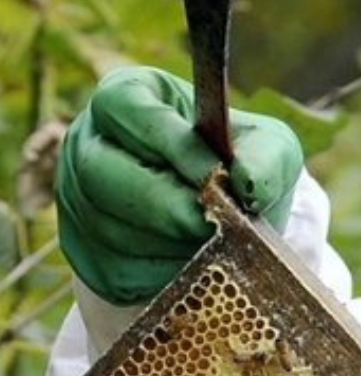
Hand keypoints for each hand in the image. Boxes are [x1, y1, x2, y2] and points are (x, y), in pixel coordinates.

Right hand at [56, 67, 303, 304]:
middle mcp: (89, 143)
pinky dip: (162, 276)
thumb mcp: (268, 152)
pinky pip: (117, 269)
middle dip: (165, 205)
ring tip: (211, 247)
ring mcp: (78, 200)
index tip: (218, 179)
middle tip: (212, 226)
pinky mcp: (88, 256)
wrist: (226, 229)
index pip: (130, 109)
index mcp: (127, 99)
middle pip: (100, 171)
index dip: (173, 146)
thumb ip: (267, 157)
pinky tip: (193, 269)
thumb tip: (247, 180)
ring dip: (167, 245)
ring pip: (108, 226)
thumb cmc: (239, 173)